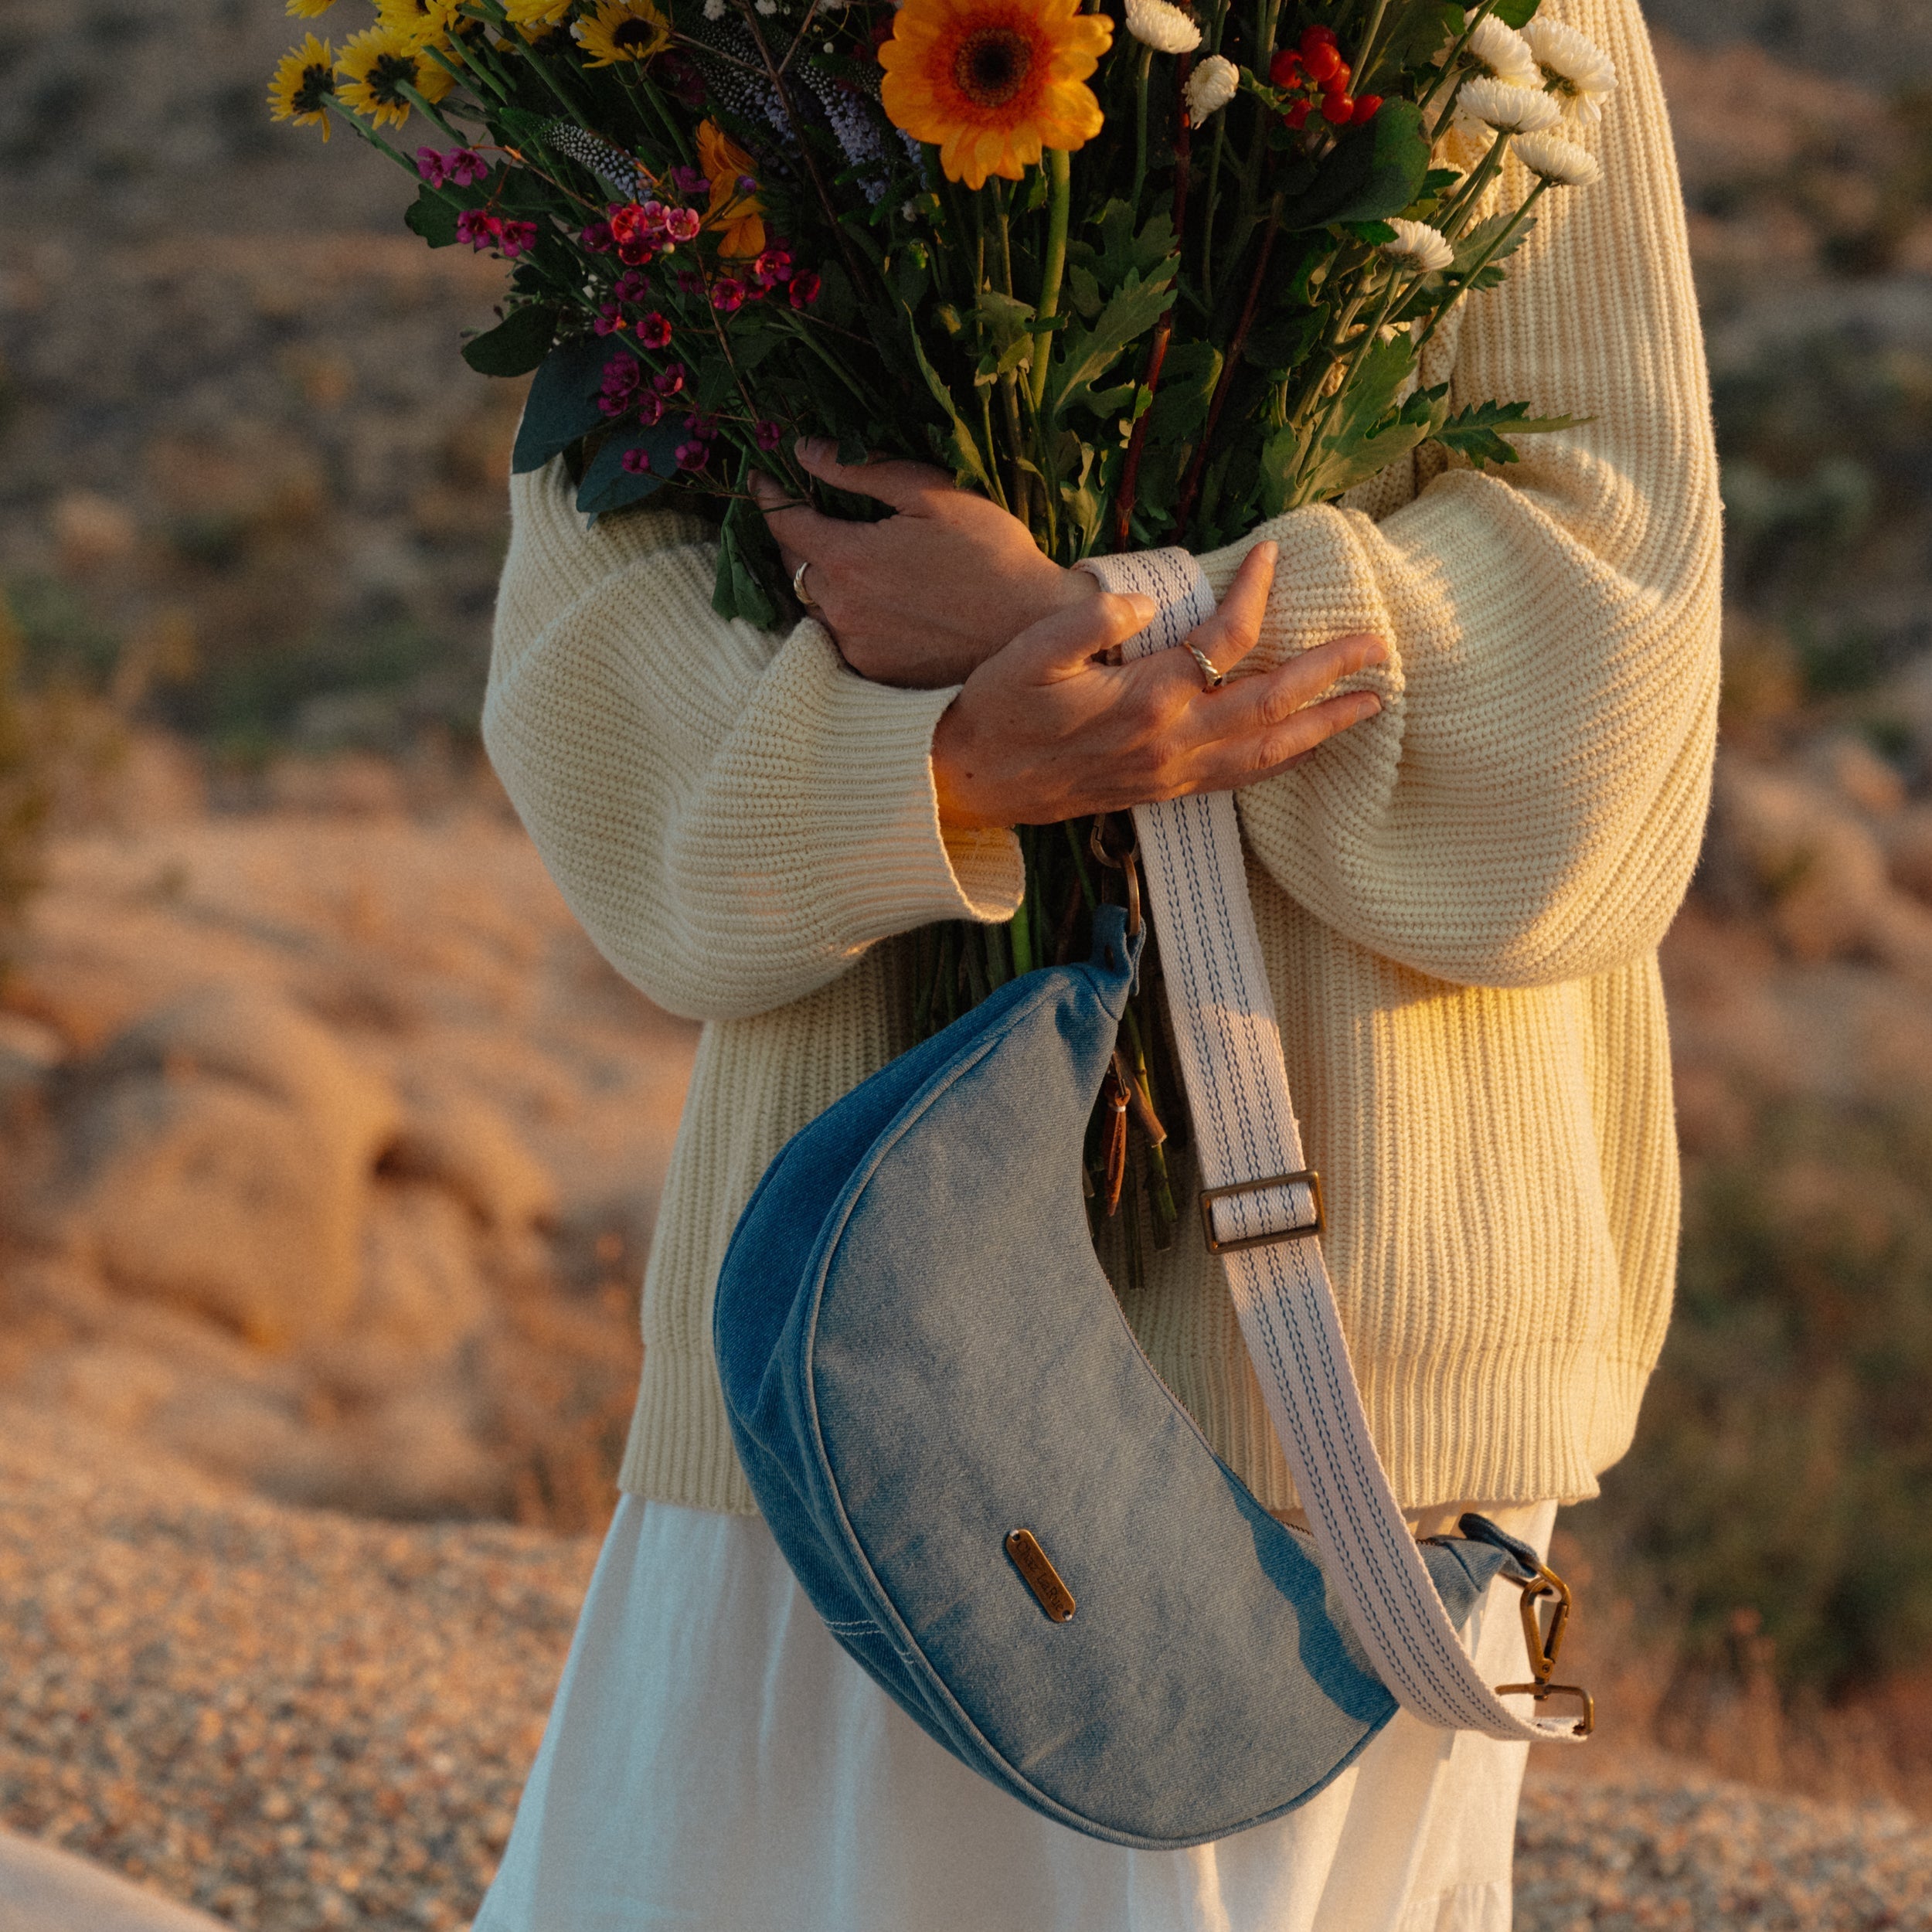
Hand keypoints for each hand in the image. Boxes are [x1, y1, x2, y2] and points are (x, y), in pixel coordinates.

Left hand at [750, 441, 1094, 688]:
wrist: (1031, 628)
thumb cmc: (992, 553)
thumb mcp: (931, 494)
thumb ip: (861, 471)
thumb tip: (805, 450)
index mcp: (848, 559)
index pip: (784, 523)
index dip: (769, 496)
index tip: (763, 479)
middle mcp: (841, 610)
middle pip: (792, 568)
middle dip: (792, 537)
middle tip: (803, 513)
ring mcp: (856, 647)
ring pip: (815, 606)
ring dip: (817, 579)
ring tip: (838, 557)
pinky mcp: (876, 673)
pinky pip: (841, 638)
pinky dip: (844, 614)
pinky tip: (870, 599)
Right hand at [931, 544, 1386, 829]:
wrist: (971, 785)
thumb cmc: (996, 712)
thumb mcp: (1029, 653)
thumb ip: (1088, 620)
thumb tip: (1148, 607)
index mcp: (1146, 700)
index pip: (1224, 640)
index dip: (1255, 594)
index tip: (1274, 554)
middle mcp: (1171, 742)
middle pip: (1271, 704)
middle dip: (1330, 674)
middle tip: (1380, 649)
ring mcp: (1171, 773)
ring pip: (1268, 753)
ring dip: (1323, 728)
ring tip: (1370, 706)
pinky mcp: (1163, 791)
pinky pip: (1241, 779)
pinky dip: (1282, 761)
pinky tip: (1304, 748)